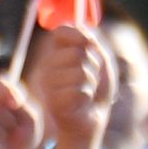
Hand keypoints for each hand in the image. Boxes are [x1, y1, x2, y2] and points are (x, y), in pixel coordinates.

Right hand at [25, 18, 112, 148]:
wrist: (92, 119)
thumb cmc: (96, 88)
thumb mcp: (99, 59)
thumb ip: (91, 40)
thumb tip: (83, 29)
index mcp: (55, 53)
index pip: (63, 31)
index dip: (81, 37)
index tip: (90, 48)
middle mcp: (48, 66)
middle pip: (78, 53)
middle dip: (94, 66)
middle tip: (91, 79)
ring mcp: (49, 85)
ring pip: (81, 73)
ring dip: (92, 84)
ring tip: (88, 92)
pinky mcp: (55, 102)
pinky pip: (80, 91)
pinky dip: (88, 97)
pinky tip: (83, 104)